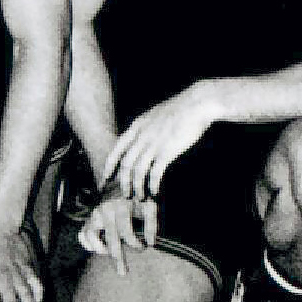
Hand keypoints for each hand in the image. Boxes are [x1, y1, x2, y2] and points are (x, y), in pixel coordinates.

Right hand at [76, 192, 159, 266]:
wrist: (123, 183)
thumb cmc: (138, 197)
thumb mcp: (149, 206)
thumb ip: (152, 224)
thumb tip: (151, 243)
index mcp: (121, 208)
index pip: (126, 233)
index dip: (136, 243)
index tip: (144, 247)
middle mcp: (105, 211)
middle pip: (110, 240)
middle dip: (118, 259)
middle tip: (123, 273)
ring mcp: (95, 214)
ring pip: (91, 235)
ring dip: (100, 248)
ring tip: (109, 256)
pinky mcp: (90, 218)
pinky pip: (83, 233)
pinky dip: (88, 243)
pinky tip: (98, 250)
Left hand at [102, 87, 215, 201]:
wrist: (197, 104)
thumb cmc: (180, 109)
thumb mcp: (155, 114)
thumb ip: (146, 127)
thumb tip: (140, 138)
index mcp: (137, 125)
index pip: (117, 149)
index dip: (109, 166)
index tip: (105, 178)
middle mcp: (141, 135)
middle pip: (125, 164)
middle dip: (123, 182)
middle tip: (125, 194)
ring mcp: (153, 143)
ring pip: (138, 171)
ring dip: (137, 187)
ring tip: (139, 197)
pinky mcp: (167, 151)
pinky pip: (155, 174)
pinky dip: (152, 185)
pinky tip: (154, 193)